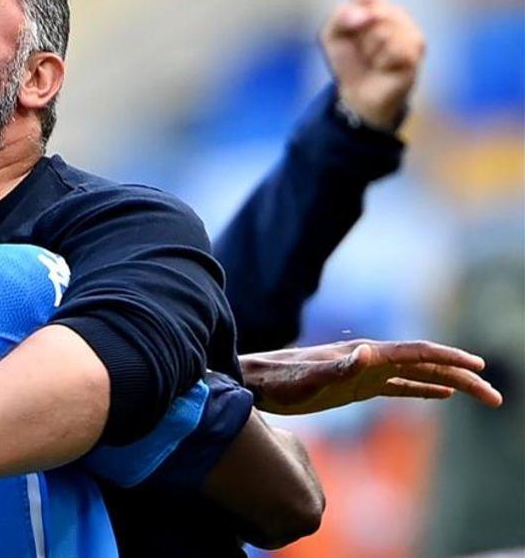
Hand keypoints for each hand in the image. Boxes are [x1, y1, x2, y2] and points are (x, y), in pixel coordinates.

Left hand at [242, 339, 502, 414]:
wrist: (254, 382)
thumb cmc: (278, 383)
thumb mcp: (306, 379)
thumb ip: (337, 368)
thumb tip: (368, 353)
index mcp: (364, 354)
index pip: (417, 352)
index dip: (449, 358)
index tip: (479, 368)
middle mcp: (369, 358)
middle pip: (426, 363)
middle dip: (462, 376)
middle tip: (495, 397)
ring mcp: (365, 371)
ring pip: (418, 374)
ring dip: (450, 383)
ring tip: (482, 396)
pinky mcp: (357, 386)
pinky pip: (400, 387)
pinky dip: (424, 389)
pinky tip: (441, 395)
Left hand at [321, 0, 425, 131]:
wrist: (358, 93)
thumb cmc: (348, 60)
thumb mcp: (331, 35)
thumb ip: (341, 15)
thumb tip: (366, 15)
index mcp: (378, 5)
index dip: (350, 17)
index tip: (349, 32)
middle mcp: (399, 14)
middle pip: (373, 13)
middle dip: (359, 36)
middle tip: (362, 50)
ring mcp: (411, 31)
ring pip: (384, 31)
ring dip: (370, 50)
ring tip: (373, 59)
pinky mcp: (416, 51)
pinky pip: (394, 49)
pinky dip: (381, 61)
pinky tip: (383, 67)